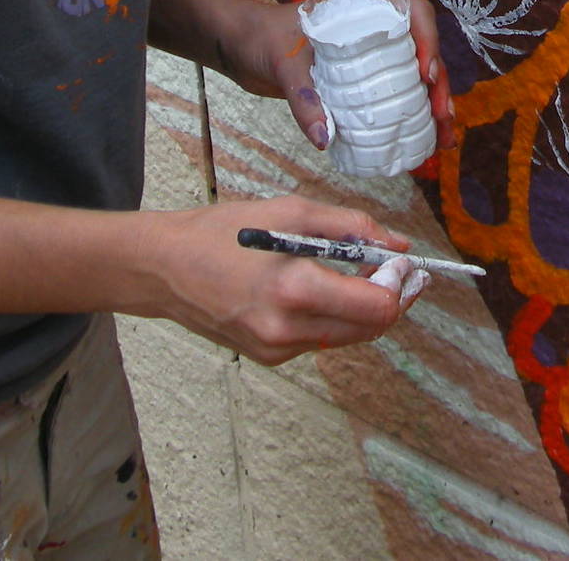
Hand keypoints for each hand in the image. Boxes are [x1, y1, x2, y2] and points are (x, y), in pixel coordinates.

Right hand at [140, 196, 417, 362]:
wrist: (165, 269)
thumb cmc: (223, 232)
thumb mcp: (291, 211)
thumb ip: (351, 226)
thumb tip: (399, 244)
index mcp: (295, 289)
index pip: (377, 307)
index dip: (400, 285)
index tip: (403, 263)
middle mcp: (288, 329)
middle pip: (371, 329)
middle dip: (392, 298)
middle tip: (399, 270)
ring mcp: (278, 349)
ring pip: (348, 336)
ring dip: (364, 308)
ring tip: (361, 273)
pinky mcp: (270, 357)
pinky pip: (320, 339)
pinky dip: (332, 316)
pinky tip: (320, 289)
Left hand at [224, 0, 459, 157]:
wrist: (237, 46)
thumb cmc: (260, 37)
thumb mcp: (283, 64)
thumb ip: (304, 99)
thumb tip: (325, 139)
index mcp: (361, 11)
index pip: (412, 13)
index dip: (428, 40)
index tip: (424, 73)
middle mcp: (371, 31)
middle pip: (420, 52)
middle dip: (439, 85)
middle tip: (442, 117)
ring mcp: (366, 57)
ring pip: (411, 78)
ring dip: (431, 105)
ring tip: (442, 139)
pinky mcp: (355, 82)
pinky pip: (389, 96)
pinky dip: (405, 118)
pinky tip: (415, 143)